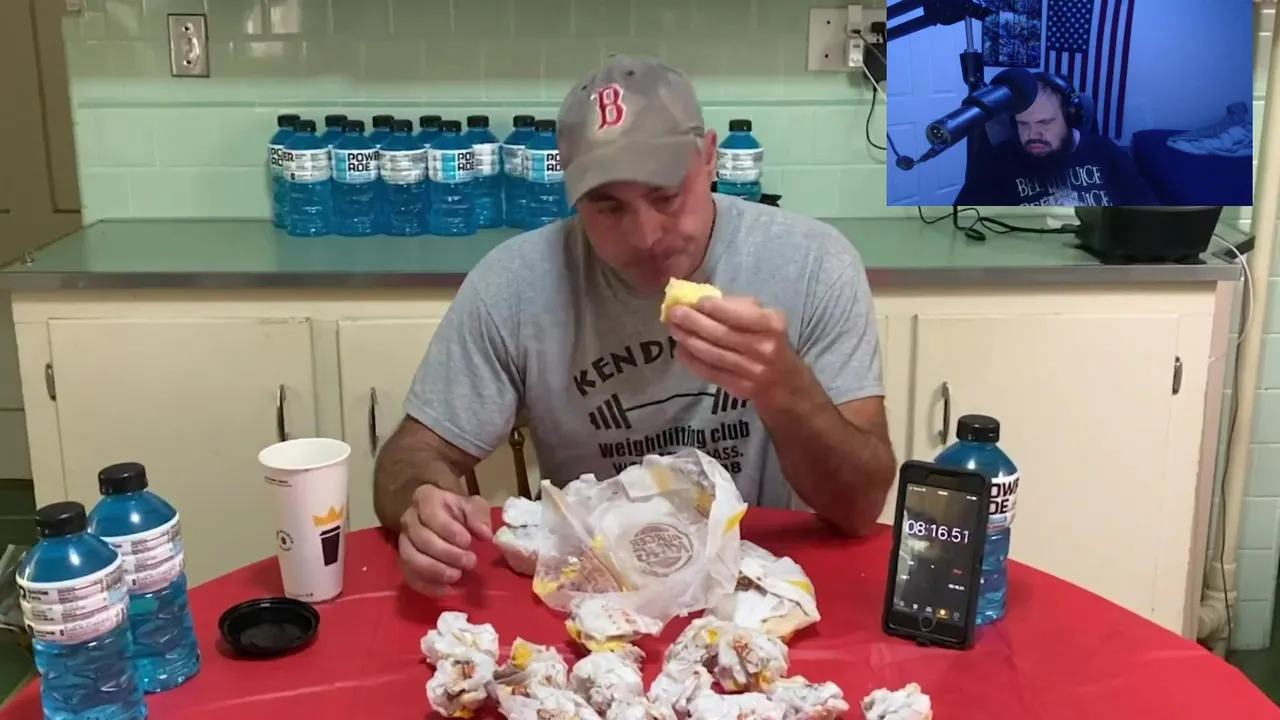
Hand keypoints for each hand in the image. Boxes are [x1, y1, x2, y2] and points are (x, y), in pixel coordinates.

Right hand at [398, 484, 491, 596]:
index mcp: (425, 498)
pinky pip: (409, 576)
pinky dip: (427, 586)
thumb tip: (484, 534)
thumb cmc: (461, 513)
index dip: (447, 529)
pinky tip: (446, 589)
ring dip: (435, 570)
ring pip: (410, 558)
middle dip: (446, 553)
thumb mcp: (474, 506)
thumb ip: (479, 516)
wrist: (448, 522)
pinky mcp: (404, 562)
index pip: (429, 512)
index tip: (468, 541)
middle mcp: (409, 519)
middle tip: (470, 562)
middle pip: (420, 538)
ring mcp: (403, 542)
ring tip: (457, 576)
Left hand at [666, 296, 800, 404]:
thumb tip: (703, 301)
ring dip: (688, 340)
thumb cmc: (769, 340)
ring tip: (672, 328)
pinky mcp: (739, 388)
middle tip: (674, 312)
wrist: (783, 381)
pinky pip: (709, 372)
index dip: (716, 308)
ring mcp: (751, 371)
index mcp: (771, 325)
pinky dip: (691, 360)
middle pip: (722, 335)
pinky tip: (680, 349)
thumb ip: (739, 308)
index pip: (740, 316)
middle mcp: (763, 349)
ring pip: (712, 354)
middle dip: (694, 322)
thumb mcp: (765, 318)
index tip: (696, 301)